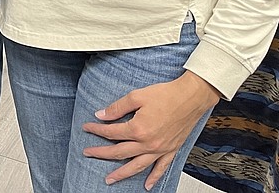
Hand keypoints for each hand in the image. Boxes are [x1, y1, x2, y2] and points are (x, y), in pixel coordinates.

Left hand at [82, 71, 220, 189]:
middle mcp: (148, 143)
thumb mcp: (136, 96)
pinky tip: (147, 185)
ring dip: (122, 174)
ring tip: (110, 179)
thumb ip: (117, 107)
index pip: (111, 132)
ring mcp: (160, 149)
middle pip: (119, 152)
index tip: (87, 127)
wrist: (191, 97)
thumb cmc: (166, 95)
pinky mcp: (171, 150)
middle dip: (101, 153)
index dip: (97, 129)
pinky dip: (154, 178)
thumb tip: (101, 115)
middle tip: (88, 153)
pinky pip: (161, 168)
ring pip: (137, 166)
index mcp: (138, 129)